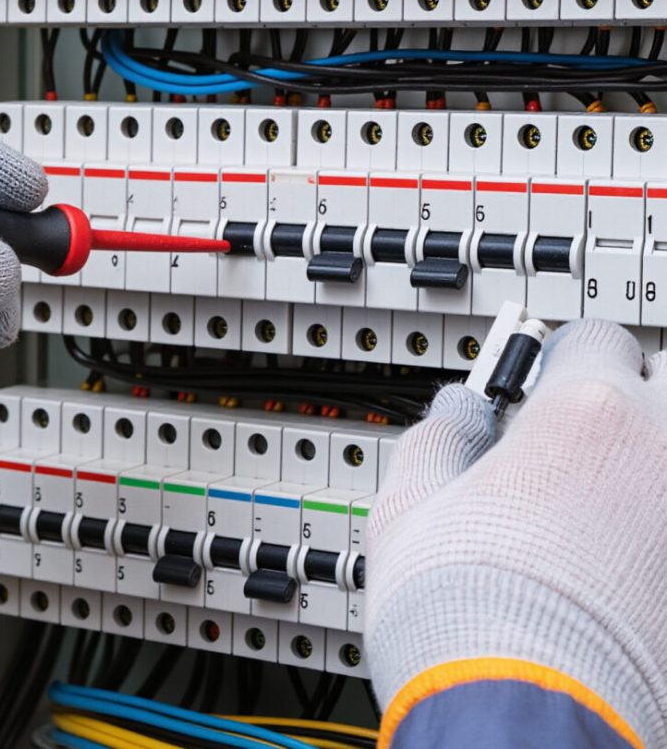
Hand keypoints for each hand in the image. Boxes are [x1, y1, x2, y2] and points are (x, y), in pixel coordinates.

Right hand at [366, 321, 666, 744]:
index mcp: (585, 414)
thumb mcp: (409, 504)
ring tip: (605, 499)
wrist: (520, 713)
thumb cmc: (466, 615)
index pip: (596, 338)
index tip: (537, 385)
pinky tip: (623, 561)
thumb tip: (456, 412)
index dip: (560, 357)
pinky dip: (654, 531)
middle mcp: (662, 453)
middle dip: (634, 393)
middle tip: (585, 430)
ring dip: (649, 462)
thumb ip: (440, 436)